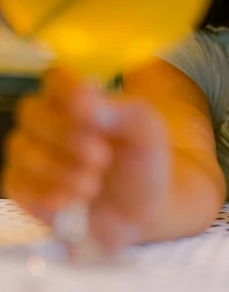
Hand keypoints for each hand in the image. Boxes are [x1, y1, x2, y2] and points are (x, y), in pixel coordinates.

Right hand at [2, 68, 173, 250]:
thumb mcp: (148, 133)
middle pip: (31, 112)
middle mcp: (48, 120)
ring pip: (21, 149)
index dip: (68, 93)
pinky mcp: (23, 189)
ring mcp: (31, 154)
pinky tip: (73, 202)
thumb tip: (85, 105)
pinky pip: (17, 185)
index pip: (56, 78)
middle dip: (66, 137)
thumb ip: (124, 113)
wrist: (141, 213)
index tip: (90, 114)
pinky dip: (46, 195)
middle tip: (101, 157)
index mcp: (77, 98)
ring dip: (60, 170)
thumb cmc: (143, 164)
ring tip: (94, 184)